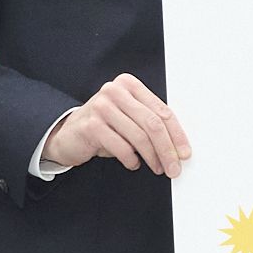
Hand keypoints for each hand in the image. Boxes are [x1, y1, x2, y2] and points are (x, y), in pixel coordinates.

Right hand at [43, 72, 190, 176]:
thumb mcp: (129, 118)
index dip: (177, 134)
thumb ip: (150, 122)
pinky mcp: (91, 125)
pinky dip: (131, 160)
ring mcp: (102, 106)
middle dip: (167, 149)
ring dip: (152, 158)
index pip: (161, 111)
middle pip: (152, 124)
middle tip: (174, 167)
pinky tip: (133, 163)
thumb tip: (178, 147)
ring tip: (157, 168)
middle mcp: (115, 91)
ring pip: (139, 137)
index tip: (184, 153)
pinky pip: (121, 147)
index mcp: (129, 85)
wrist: (68, 134)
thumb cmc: (104, 126)